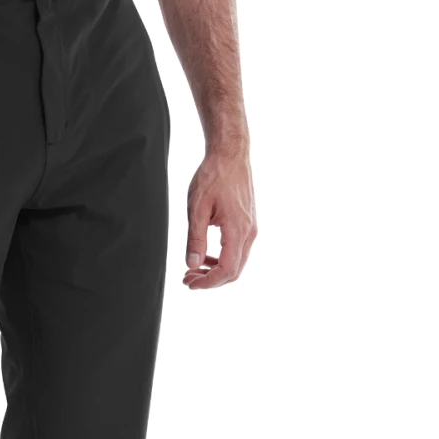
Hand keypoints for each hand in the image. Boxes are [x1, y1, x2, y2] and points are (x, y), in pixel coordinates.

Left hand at [182, 149, 256, 291]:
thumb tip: (192, 263)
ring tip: (194, 268)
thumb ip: (195, 239)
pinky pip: (237, 251)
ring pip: (236, 263)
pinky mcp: (247, 225)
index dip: (207, 282)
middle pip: (233, 271)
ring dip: (215, 270)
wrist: (229, 157)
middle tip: (189, 278)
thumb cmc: (214, 176)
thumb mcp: (197, 208)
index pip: (226, 270)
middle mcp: (247, 232)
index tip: (189, 281)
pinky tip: (205, 256)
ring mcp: (249, 229)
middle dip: (210, 279)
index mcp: (236, 229)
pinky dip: (221, 259)